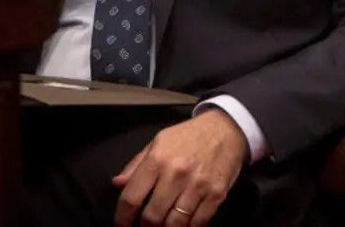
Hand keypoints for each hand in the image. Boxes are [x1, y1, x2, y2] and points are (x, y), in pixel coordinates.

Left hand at [112, 108, 248, 226]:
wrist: (227, 128)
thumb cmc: (189, 136)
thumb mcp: (158, 141)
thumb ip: (136, 164)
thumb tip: (117, 184)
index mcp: (157, 159)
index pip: (131, 197)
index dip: (122, 217)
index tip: (122, 225)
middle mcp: (176, 174)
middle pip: (152, 216)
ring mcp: (198, 186)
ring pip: (175, 224)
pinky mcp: (216, 194)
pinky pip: (198, 222)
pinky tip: (184, 226)